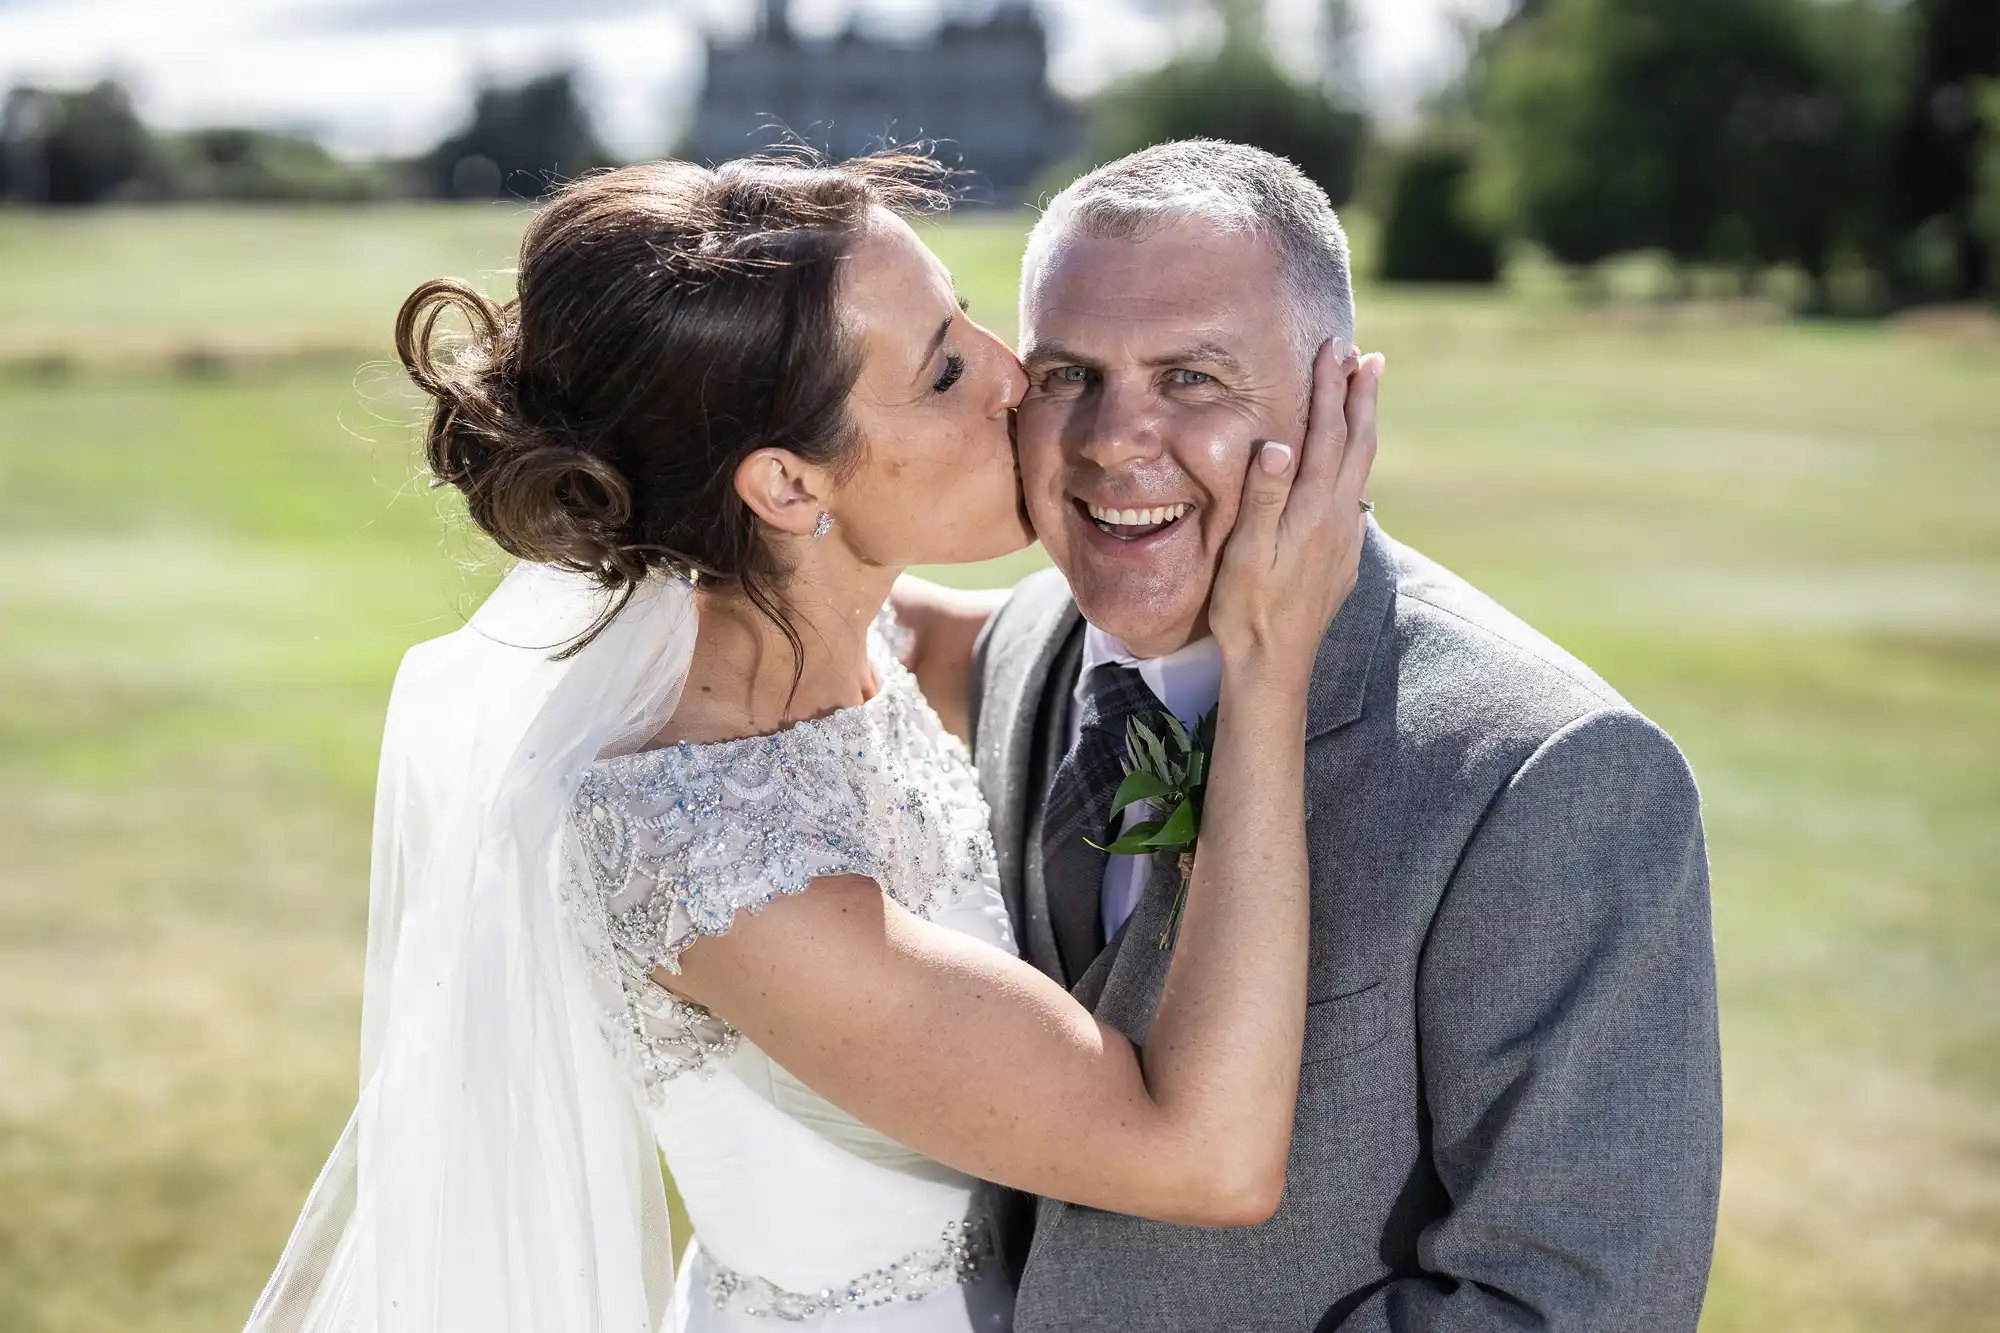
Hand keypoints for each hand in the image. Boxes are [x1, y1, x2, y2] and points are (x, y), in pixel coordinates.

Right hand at [1209, 342, 1382, 684]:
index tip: (1332, 350)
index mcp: (1312, 511)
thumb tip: (1278, 445)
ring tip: (1365, 396)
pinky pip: (1356, 494)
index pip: (1325, 435)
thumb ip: (1263, 497)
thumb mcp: (1245, 553)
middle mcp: (1337, 518)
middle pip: (1357, 444)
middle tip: (1367, 358)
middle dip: (1361, 397)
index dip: (1328, 390)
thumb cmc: (1248, 609)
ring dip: (1363, 427)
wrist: (1274, 664)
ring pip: (1362, 468)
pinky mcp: (1342, 557)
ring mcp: (1344, 538)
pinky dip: (1357, 462)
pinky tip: (1351, 465)